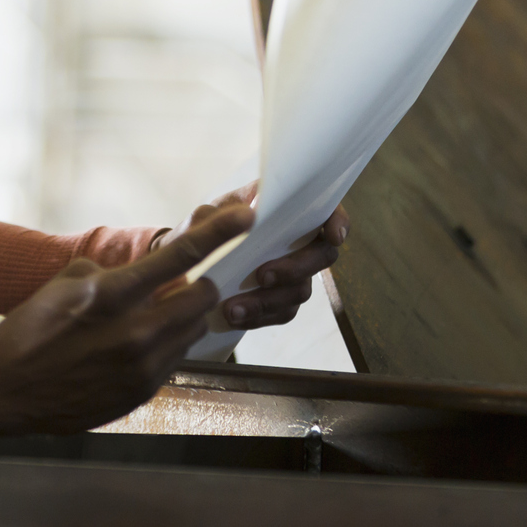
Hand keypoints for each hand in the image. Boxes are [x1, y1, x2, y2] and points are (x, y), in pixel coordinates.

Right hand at [0, 204, 251, 438]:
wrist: (3, 388)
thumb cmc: (30, 328)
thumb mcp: (67, 283)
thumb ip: (114, 275)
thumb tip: (142, 275)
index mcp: (114, 296)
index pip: (181, 256)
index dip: (219, 232)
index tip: (245, 216)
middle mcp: (136, 333)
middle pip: (201, 299)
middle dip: (198, 286)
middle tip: (182, 283)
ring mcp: (141, 368)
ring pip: (193, 332)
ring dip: (183, 318)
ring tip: (151, 317)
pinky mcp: (141, 394)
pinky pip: (175, 361)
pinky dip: (167, 347)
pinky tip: (136, 347)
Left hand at [154, 183, 348, 330]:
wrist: (188, 261)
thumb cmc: (206, 228)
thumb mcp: (208, 214)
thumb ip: (223, 214)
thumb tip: (245, 214)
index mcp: (287, 209)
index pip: (327, 211)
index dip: (338, 222)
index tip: (333, 236)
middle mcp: (299, 241)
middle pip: (322, 256)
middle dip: (295, 268)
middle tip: (262, 275)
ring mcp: (294, 273)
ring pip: (300, 290)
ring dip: (269, 300)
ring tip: (234, 308)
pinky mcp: (281, 300)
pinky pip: (282, 312)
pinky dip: (260, 316)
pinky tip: (236, 316)